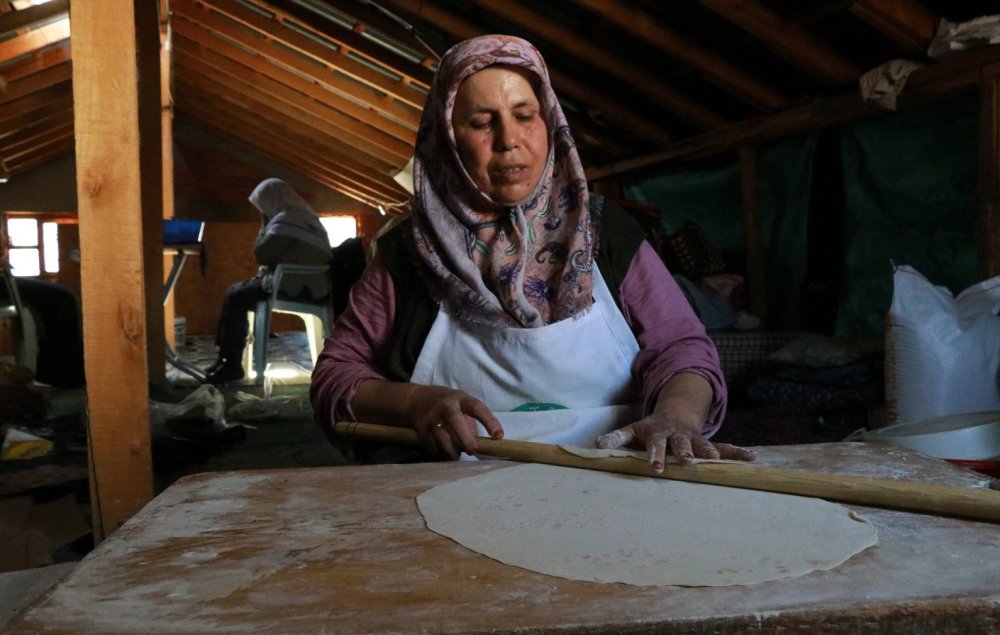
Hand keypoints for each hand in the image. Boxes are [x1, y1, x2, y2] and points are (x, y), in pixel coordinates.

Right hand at [404, 385, 503, 458]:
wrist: (415, 400)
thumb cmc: (447, 405)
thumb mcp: (461, 405)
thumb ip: (471, 422)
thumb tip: (480, 445)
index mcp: (461, 398)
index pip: (477, 408)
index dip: (489, 421)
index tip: (498, 436)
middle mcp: (446, 405)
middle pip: (456, 421)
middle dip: (466, 439)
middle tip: (473, 451)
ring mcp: (431, 416)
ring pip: (443, 438)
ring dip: (452, 451)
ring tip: (457, 454)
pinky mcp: (421, 428)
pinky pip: (433, 446)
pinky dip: (440, 452)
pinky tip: (443, 451)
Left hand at [596, 413, 755, 472]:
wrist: (673, 415)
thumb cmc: (649, 430)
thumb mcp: (632, 431)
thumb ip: (615, 438)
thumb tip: (596, 445)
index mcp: (658, 435)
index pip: (655, 446)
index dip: (654, 456)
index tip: (654, 467)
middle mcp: (678, 437)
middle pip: (681, 446)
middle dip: (684, 454)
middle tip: (687, 463)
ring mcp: (694, 440)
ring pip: (704, 446)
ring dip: (710, 453)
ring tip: (717, 460)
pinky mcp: (708, 443)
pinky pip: (725, 448)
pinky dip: (738, 452)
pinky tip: (753, 457)